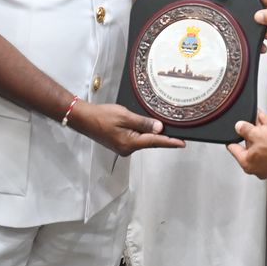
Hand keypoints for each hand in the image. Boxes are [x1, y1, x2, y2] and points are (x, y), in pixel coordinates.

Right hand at [70, 102, 184, 155]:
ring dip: (150, 133)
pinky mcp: (119, 143)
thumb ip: (143, 123)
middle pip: (150, 141)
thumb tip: (159, 128)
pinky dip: (141, 132)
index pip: (155, 142)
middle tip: (176, 129)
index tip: (182, 143)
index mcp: (130, 143)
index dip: (170, 142)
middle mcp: (127, 149)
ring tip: (160, 124)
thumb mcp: (125, 116)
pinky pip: (135, 138)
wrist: (84, 118)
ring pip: (142, 139)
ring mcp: (122, 147)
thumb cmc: (102, 116)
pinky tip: (144, 125)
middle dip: (162, 136)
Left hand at [226, 109, 266, 177]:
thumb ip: (244, 129)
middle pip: (248, 146)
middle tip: (247, 123)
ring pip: (260, 145)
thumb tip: (239, 127)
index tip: (230, 136)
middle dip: (249, 133)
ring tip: (258, 118)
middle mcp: (256, 167)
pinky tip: (266, 124)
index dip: (232, 139)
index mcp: (247, 163)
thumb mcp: (256, 133)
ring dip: (259, 131)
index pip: (233, 150)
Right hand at [254, 0, 266, 52]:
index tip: (253, 13)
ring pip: (260, 23)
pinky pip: (263, 32)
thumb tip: (258, 16)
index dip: (256, 5)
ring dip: (260, 29)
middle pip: (259, 11)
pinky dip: (262, 36)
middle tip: (260, 25)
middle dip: (257, 19)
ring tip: (266, 33)